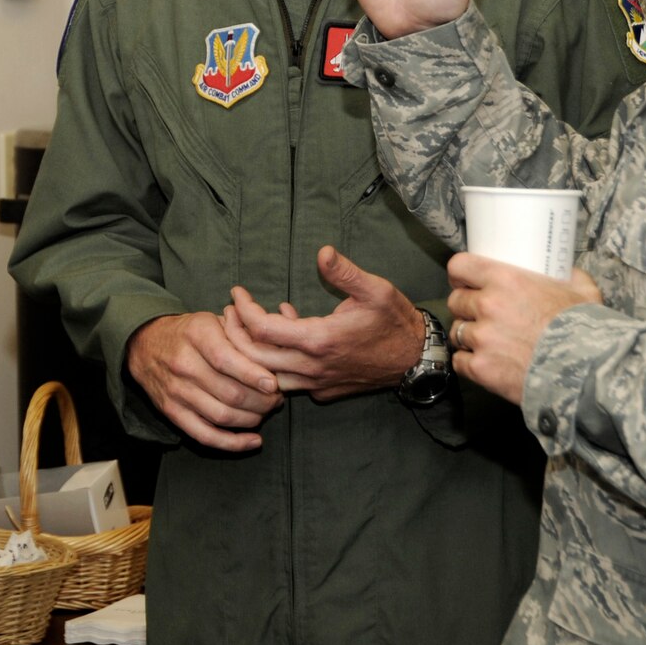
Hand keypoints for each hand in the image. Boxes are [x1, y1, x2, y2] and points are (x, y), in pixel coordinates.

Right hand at [125, 312, 281, 451]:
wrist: (145, 344)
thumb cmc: (190, 332)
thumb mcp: (213, 320)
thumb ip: (242, 333)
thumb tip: (275, 352)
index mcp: (196, 335)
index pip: (226, 360)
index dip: (253, 375)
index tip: (274, 384)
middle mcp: (184, 364)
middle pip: (229, 392)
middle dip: (262, 400)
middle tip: (277, 398)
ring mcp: (176, 391)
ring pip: (222, 415)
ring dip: (253, 419)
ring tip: (266, 411)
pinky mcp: (172, 413)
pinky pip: (205, 435)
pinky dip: (232, 443)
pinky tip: (254, 441)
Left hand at [228, 246, 423, 400]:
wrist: (417, 360)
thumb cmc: (395, 321)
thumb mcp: (375, 290)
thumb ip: (344, 272)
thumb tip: (321, 252)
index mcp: (319, 341)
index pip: (261, 329)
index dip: (243, 310)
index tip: (236, 292)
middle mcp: (312, 368)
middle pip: (253, 358)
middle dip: (235, 333)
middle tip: (228, 311)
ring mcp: (316, 384)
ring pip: (267, 376)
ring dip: (252, 352)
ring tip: (246, 325)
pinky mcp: (323, 392)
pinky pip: (287, 381)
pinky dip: (275, 361)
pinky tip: (284, 334)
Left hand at [445, 253, 603, 404]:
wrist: (586, 371)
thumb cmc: (585, 329)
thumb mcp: (582, 290)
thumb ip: (567, 276)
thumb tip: (564, 272)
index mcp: (506, 280)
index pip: (460, 266)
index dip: (460, 274)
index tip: (464, 280)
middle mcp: (487, 306)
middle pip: (456, 301)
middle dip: (467, 307)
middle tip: (483, 315)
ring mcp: (481, 338)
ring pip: (457, 331)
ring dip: (469, 335)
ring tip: (487, 341)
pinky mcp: (480, 368)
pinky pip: (459, 361)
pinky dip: (469, 362)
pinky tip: (486, 362)